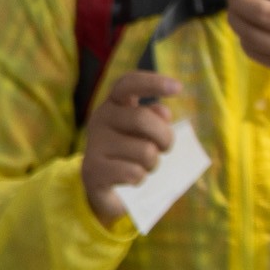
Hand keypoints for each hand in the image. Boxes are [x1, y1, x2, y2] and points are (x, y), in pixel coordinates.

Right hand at [80, 71, 181, 221]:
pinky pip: (134, 173)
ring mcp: (94, 145)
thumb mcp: (147, 131)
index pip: (128, 84)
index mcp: (114, 104)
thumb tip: (162, 113)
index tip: (178, 88)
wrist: (104, 186)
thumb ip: (155, 118)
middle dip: (165, 137)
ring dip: (153, 163)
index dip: (152, 82)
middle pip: (143, 118)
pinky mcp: (92, 171)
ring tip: (142, 165)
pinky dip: (140, 178)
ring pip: (145, 151)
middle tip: (165, 149)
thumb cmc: (132, 151)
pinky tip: (130, 178)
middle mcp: (99, 119)